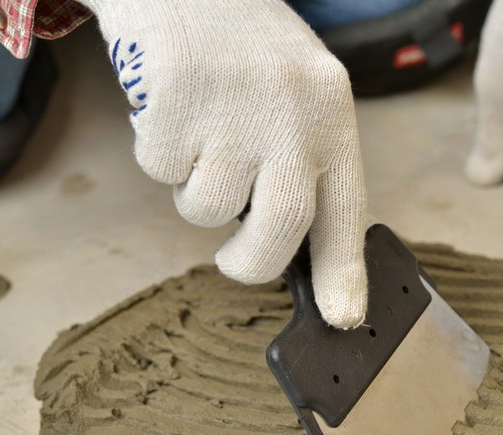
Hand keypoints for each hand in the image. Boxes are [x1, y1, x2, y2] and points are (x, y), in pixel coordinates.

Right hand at [78, 0, 368, 327]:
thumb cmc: (241, 47)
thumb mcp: (297, 96)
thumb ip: (302, 163)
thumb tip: (295, 248)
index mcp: (332, 114)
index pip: (345, 208)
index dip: (344, 270)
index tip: (342, 318)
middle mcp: (293, 110)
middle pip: (282, 225)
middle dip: (252, 262)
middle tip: (235, 260)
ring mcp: (235, 102)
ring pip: (208, 206)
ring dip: (195, 192)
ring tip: (199, 137)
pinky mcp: (178, 94)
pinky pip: (160, 168)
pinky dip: (158, 153)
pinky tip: (169, 106)